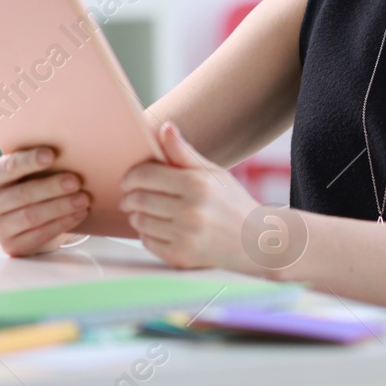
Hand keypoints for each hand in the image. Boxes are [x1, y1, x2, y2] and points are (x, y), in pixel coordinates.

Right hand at [0, 146, 91, 256]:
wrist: (19, 214)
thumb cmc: (24, 181)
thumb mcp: (20, 167)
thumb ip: (29, 155)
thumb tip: (60, 140)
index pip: (6, 167)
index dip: (28, 161)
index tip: (51, 155)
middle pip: (22, 194)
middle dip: (51, 187)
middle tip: (75, 181)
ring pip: (31, 217)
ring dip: (60, 207)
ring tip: (83, 199)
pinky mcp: (11, 246)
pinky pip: (39, 235)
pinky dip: (62, 223)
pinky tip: (78, 214)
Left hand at [119, 120, 261, 270]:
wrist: (257, 242)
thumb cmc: (232, 203)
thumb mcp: (213, 173)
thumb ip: (184, 152)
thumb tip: (165, 127)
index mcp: (197, 184)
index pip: (144, 175)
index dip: (130, 176)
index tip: (128, 180)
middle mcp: (191, 211)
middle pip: (138, 199)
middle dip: (128, 196)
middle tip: (130, 196)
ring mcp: (186, 236)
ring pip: (139, 221)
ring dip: (135, 215)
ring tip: (142, 211)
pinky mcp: (182, 257)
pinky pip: (147, 242)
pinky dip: (145, 234)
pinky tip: (156, 228)